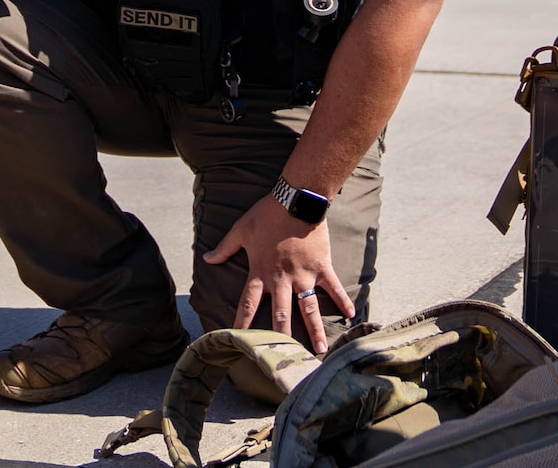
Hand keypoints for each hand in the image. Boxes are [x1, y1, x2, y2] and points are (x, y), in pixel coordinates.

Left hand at [203, 196, 353, 354]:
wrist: (296, 199)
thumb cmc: (266, 213)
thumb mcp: (241, 229)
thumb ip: (225, 247)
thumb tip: (207, 258)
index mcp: (260, 272)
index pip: (248, 303)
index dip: (242, 323)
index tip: (238, 342)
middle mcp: (282, 279)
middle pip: (281, 314)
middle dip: (282, 337)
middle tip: (285, 358)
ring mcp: (304, 274)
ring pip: (309, 308)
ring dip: (314, 330)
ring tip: (319, 351)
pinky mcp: (321, 265)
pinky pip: (333, 287)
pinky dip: (342, 301)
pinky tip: (350, 316)